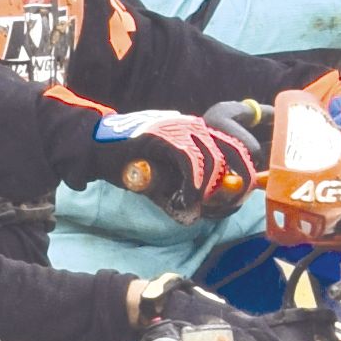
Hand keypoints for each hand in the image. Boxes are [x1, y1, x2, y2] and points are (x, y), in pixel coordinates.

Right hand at [95, 111, 256, 210]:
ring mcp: (179, 128)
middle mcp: (194, 125)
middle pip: (236, 150)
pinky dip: (193, 185)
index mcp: (199, 132)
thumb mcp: (163, 182)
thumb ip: (182, 195)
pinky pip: (191, 162)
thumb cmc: (129, 165)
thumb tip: (197, 215)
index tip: (239, 199)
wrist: (96, 148)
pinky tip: (185, 199)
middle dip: (238, 182)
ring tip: (195, 204)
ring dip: (209, 190)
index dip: (244, 173)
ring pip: (214, 160)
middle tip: (228, 206)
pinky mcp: (165, 135)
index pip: (237, 147)